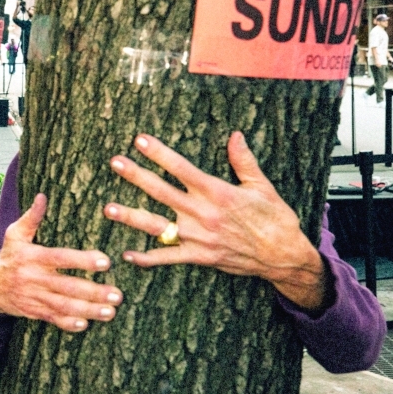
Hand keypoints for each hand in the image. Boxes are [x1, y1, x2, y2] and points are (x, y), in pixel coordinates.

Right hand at [0, 194, 121, 331]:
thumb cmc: (10, 256)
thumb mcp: (15, 234)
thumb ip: (32, 217)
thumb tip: (43, 196)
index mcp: (33, 257)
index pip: (61, 259)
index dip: (83, 261)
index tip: (105, 262)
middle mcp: (34, 279)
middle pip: (67, 287)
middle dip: (93, 292)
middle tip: (117, 295)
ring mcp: (34, 298)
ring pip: (64, 306)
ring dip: (88, 311)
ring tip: (110, 311)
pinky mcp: (35, 312)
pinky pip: (53, 319)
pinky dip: (69, 324)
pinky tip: (86, 324)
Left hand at [103, 132, 326, 309]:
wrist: (284, 256)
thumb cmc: (275, 218)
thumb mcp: (262, 186)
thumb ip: (244, 161)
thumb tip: (234, 135)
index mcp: (217, 192)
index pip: (181, 168)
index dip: (159, 153)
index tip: (139, 140)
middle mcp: (203, 213)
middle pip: (162, 191)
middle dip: (136, 176)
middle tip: (114, 162)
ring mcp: (199, 237)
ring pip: (158, 226)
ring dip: (131, 217)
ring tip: (108, 209)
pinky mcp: (200, 257)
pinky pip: (169, 258)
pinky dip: (147, 258)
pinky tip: (127, 255)